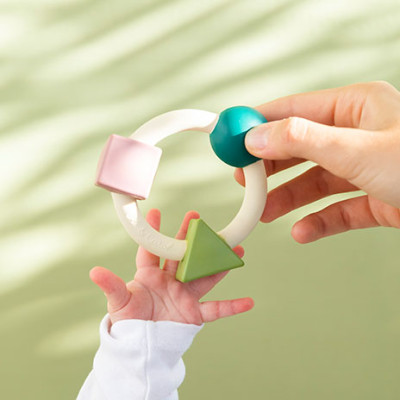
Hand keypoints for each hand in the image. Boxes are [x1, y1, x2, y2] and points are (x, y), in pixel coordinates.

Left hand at [90, 209, 253, 325]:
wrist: (141, 345)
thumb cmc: (129, 321)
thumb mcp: (119, 302)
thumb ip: (112, 286)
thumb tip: (94, 271)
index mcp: (150, 274)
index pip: (153, 249)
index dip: (153, 231)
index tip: (155, 211)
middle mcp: (171, 280)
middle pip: (184, 255)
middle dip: (191, 238)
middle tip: (198, 219)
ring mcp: (185, 295)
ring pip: (205, 275)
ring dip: (220, 264)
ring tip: (235, 248)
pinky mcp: (194, 314)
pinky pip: (216, 309)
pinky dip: (233, 307)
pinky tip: (249, 301)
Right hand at [235, 81, 399, 242]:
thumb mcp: (357, 149)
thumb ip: (303, 141)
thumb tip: (256, 137)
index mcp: (358, 107)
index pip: (295, 110)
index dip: (260, 124)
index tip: (232, 138)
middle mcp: (359, 135)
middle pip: (300, 148)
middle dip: (271, 167)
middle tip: (245, 179)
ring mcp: (366, 168)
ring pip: (315, 182)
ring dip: (288, 198)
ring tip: (264, 212)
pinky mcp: (375, 199)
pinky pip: (338, 209)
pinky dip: (318, 221)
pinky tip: (301, 231)